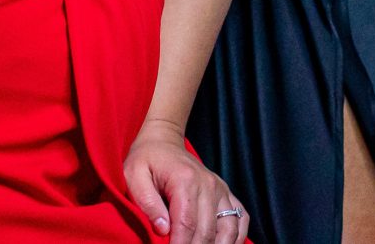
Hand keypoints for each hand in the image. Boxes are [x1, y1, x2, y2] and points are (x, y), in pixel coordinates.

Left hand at [122, 123, 247, 243]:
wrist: (163, 140)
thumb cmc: (146, 159)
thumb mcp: (134, 175)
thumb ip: (147, 203)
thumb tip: (163, 230)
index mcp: (185, 180)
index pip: (187, 224)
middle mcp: (208, 184)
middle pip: (207, 231)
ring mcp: (220, 189)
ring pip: (228, 229)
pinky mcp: (225, 193)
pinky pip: (241, 218)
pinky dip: (236, 237)